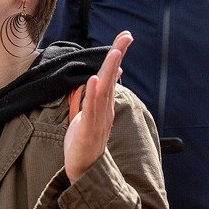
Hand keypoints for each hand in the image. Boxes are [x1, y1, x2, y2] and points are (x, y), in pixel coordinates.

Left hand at [64, 31, 131, 182]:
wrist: (83, 172)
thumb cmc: (84, 142)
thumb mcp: (89, 115)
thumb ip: (95, 96)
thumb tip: (104, 77)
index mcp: (104, 105)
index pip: (111, 75)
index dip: (117, 55)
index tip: (125, 36)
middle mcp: (104, 110)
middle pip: (111, 78)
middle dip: (118, 56)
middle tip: (126, 37)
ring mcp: (98, 121)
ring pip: (104, 92)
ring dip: (109, 71)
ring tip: (114, 52)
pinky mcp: (87, 131)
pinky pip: (91, 111)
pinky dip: (93, 94)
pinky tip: (94, 80)